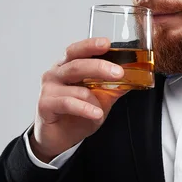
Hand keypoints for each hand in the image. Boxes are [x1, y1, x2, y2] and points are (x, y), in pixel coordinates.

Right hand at [31, 37, 127, 161]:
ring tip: (103, 107)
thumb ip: (114, 87)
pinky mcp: (45, 104)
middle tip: (118, 72)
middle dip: (99, 67)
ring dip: (93, 96)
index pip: (78, 50)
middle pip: (77, 64)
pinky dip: (84, 108)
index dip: (91, 45)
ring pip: (74, 86)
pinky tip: (95, 113)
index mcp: (68, 66)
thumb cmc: (76, 113)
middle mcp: (56, 73)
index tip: (107, 43)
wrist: (59, 138)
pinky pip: (67, 103)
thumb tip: (136, 77)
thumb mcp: (100, 98)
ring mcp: (49, 88)